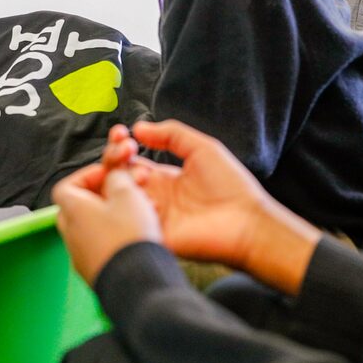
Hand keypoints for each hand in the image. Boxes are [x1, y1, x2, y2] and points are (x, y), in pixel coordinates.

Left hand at [53, 166, 160, 285]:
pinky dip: (116, 238)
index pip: (65, 187)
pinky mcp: (96, 272)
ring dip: (112, 217)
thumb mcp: (128, 194)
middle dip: (101, 197)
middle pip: (78, 207)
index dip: (86, 176)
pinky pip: (102, 248)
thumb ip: (117, 178)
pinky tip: (137, 237)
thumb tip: (113, 176)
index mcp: (71, 211)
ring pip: (93, 228)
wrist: (135, 284)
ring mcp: (81, 256)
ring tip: (137, 215)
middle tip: (122, 194)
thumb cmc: (127, 238)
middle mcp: (70, 234)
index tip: (106, 174)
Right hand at [129, 120, 320, 293]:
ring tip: (140, 173)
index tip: (121, 133)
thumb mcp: (202, 149)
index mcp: (161, 178)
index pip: (127, 161)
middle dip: (114, 158)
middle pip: (115, 176)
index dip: (119, 146)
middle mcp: (151, 196)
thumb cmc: (231, 186)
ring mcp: (149, 216)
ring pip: (115, 197)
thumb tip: (138, 128)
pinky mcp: (152, 235)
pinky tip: (144, 197)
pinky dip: (128, 207)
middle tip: (127, 150)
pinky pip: (127, 223)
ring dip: (118, 180)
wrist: (248, 222)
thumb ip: (171, 134)